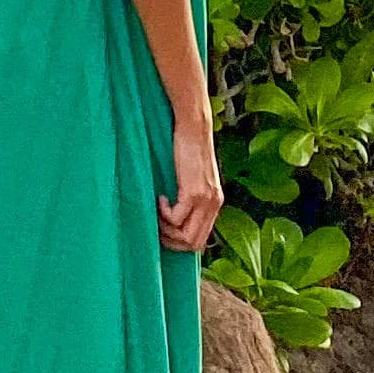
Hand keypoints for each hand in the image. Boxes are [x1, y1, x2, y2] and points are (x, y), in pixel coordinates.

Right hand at [158, 109, 221, 257]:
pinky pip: (176, 218)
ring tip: (157, 214)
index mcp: (215, 203)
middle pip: (195, 243)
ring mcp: (205, 200)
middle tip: (158, 229)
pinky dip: (164, 214)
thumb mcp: (195, 177)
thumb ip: (193, 197)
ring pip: (186, 236)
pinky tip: (160, 198)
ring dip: (167, 231)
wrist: (195, 129)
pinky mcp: (193, 192)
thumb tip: (178, 215)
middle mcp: (213, 204)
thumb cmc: (190, 149)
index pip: (201, 239)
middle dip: (172, 242)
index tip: (165, 234)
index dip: (181, 243)